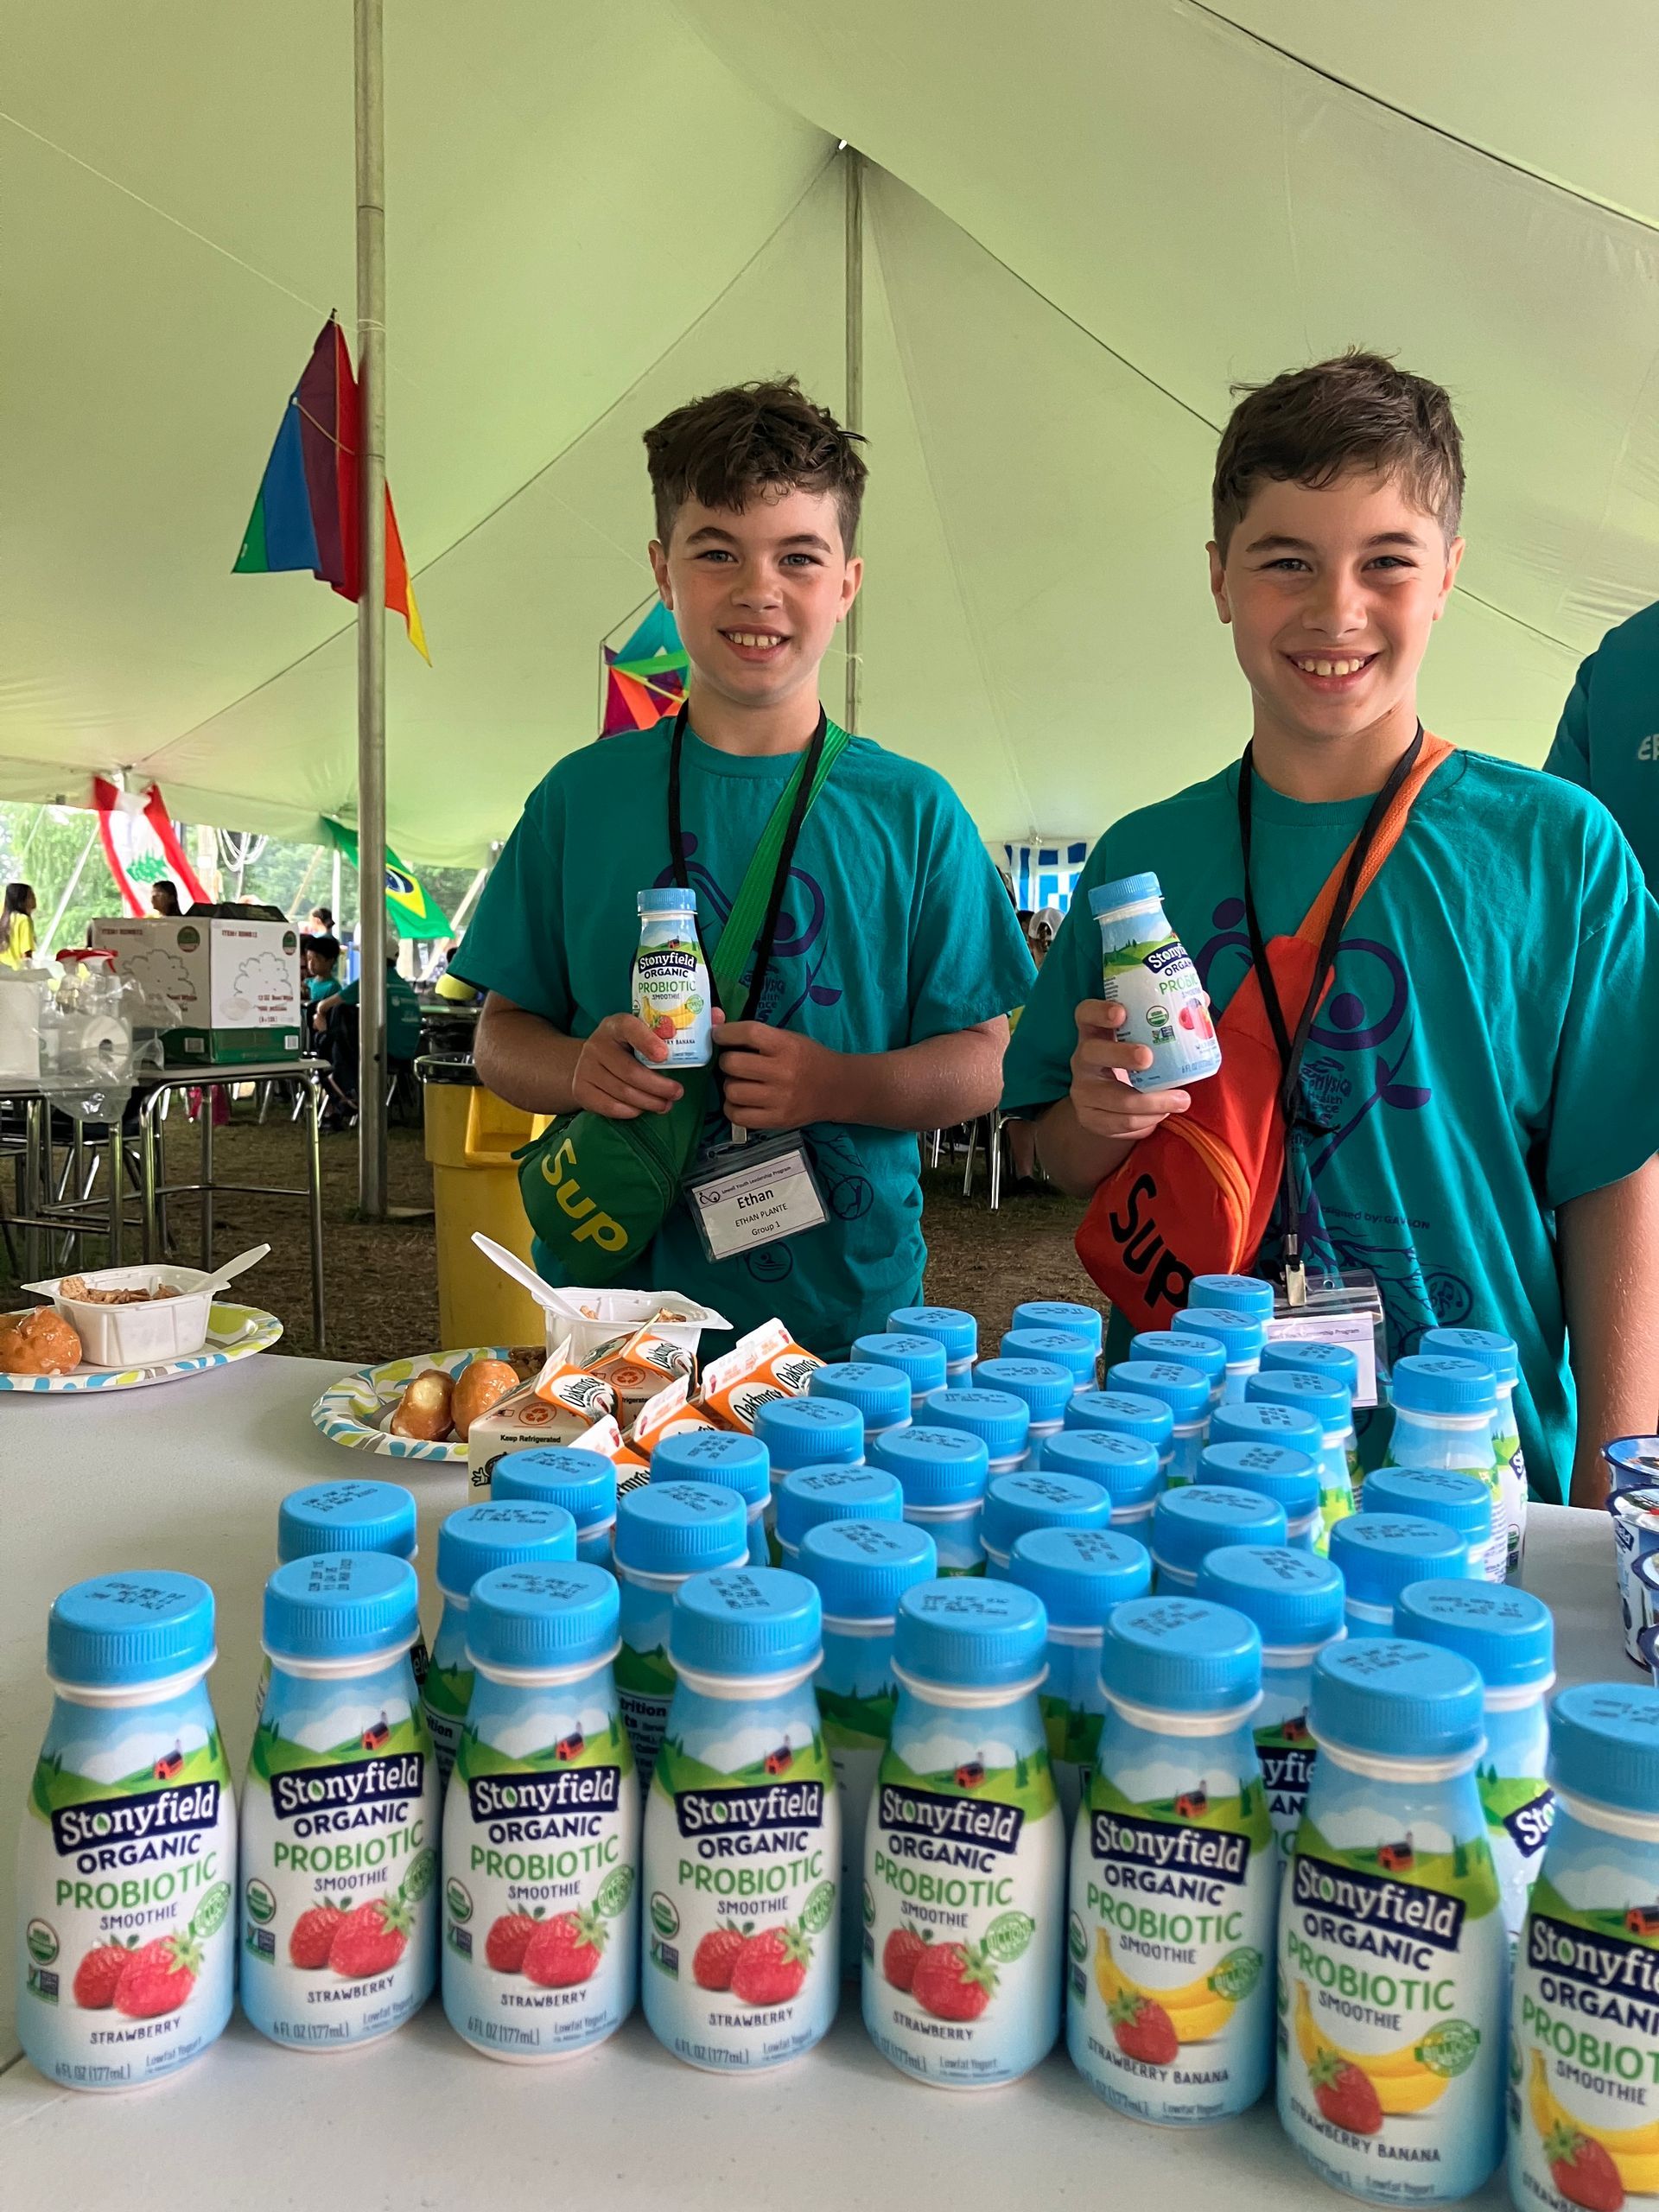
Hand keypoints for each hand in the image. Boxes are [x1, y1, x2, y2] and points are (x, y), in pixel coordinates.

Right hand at [572, 1012, 685, 1119]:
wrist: (591, 1062)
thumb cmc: (626, 1048)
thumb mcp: (639, 1035)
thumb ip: (663, 1036)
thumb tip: (700, 1038)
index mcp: (615, 1025)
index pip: (629, 1028)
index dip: (647, 1042)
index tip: (664, 1056)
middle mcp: (596, 1044)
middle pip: (630, 1071)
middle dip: (658, 1086)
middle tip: (677, 1093)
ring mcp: (585, 1068)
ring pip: (622, 1092)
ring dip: (648, 1102)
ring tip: (665, 1105)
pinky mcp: (581, 1089)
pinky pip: (609, 1106)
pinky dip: (630, 1111)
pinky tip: (642, 1109)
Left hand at [717, 1019, 839, 1130]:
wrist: (837, 1088)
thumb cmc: (808, 1059)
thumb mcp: (788, 1038)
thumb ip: (756, 1035)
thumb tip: (716, 1024)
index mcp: (787, 1046)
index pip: (748, 1033)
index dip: (726, 1032)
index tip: (718, 1035)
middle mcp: (783, 1072)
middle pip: (733, 1064)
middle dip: (727, 1062)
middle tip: (735, 1064)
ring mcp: (780, 1099)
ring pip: (731, 1091)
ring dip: (730, 1086)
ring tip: (741, 1083)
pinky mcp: (777, 1119)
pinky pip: (737, 1116)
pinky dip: (732, 1108)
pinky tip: (742, 1102)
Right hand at [1068, 999, 1189, 1143]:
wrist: (1109, 1103)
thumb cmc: (1133, 1061)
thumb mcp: (1143, 1040)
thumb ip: (1169, 1020)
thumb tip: (1203, 1000)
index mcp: (1095, 1032)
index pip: (1085, 1014)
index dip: (1099, 1011)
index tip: (1121, 1013)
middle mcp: (1083, 1058)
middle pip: (1092, 1053)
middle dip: (1121, 1055)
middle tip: (1149, 1057)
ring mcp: (1083, 1089)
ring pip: (1114, 1098)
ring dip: (1151, 1102)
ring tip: (1181, 1100)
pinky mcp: (1090, 1116)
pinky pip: (1120, 1123)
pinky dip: (1146, 1121)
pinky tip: (1163, 1114)